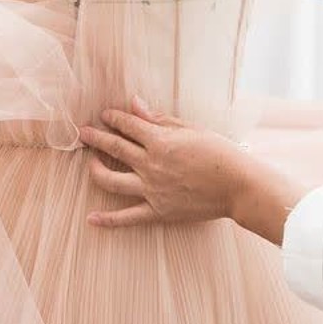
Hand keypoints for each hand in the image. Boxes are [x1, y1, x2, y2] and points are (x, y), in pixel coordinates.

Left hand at [82, 99, 303, 243]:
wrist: (239, 186)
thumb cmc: (220, 153)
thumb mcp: (190, 129)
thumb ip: (158, 118)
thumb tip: (134, 103)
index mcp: (160, 141)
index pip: (127, 125)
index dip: (113, 117)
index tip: (105, 114)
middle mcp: (151, 165)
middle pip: (113, 147)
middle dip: (95, 137)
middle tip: (83, 132)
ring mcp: (152, 190)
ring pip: (111, 180)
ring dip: (94, 169)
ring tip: (88, 162)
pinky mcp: (158, 211)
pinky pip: (127, 218)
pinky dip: (107, 220)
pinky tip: (91, 218)